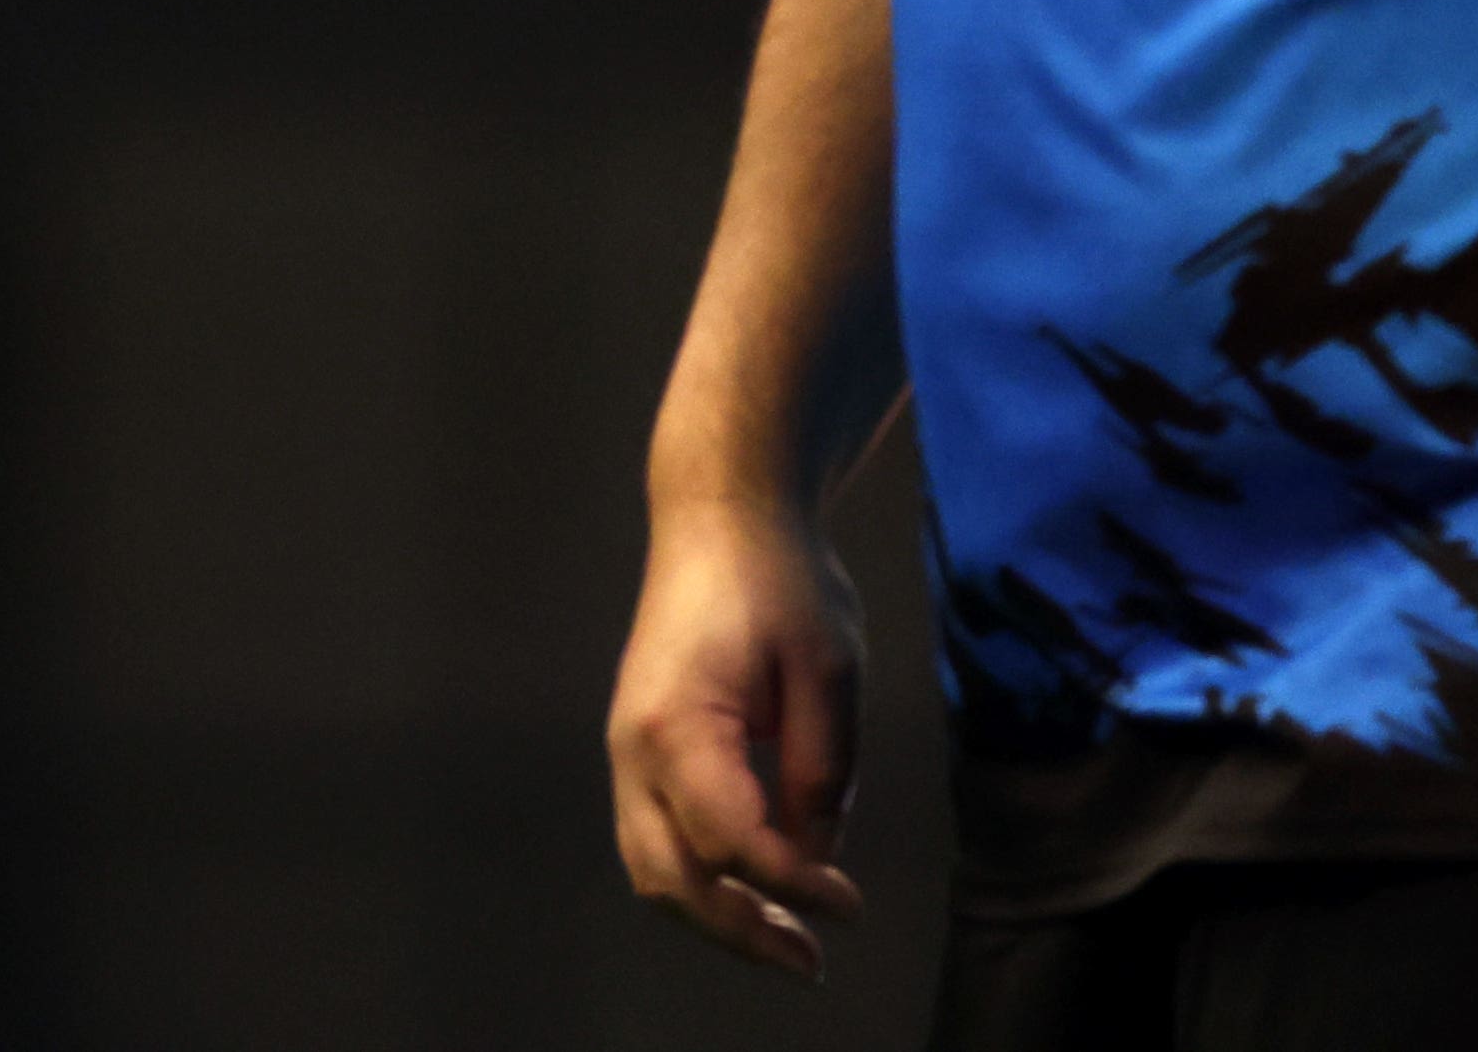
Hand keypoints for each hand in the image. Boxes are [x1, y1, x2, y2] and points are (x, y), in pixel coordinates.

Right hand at [607, 488, 870, 974]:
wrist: (719, 517)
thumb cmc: (779, 580)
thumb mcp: (828, 671)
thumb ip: (820, 771)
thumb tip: (815, 859)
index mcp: (677, 724)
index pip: (733, 840)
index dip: (794, 885)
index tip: (851, 905)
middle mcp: (633, 748)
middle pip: (670, 877)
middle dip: (741, 931)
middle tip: (811, 960)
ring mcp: (626, 749)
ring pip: (652, 868)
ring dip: (716, 915)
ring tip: (786, 942)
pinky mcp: (638, 748)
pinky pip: (655, 838)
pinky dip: (700, 880)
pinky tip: (755, 893)